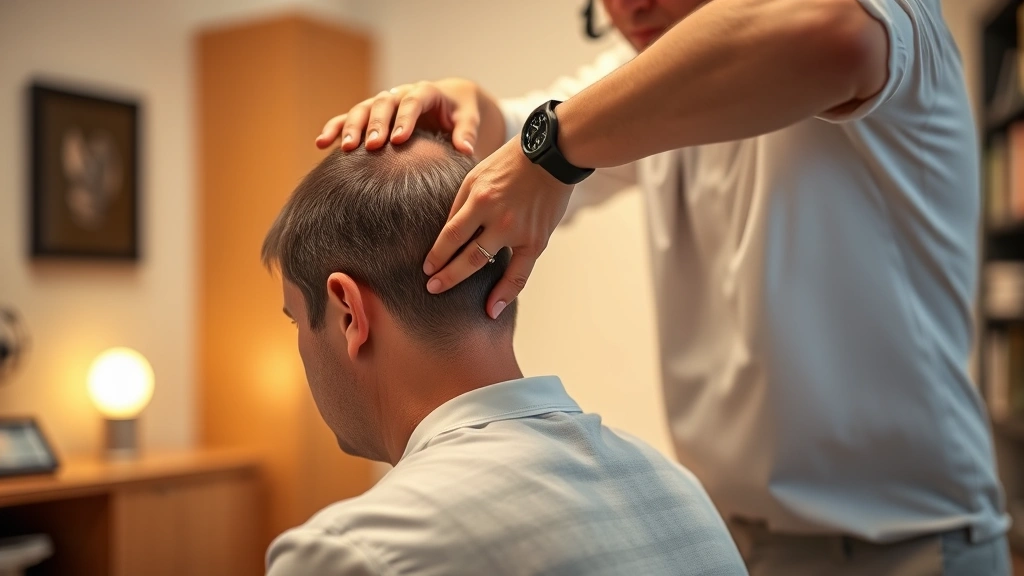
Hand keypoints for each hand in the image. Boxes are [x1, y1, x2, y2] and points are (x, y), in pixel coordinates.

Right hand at [315, 79, 483, 155]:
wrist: (449, 103)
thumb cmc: (460, 112)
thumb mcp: (469, 118)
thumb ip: (467, 132)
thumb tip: (466, 150)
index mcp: (425, 91)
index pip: (413, 101)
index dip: (404, 119)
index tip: (399, 140)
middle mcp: (400, 93)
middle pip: (383, 104)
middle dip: (376, 124)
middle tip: (373, 146)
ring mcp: (383, 103)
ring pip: (362, 109)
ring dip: (352, 126)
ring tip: (345, 148)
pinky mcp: (371, 114)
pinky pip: (348, 118)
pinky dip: (335, 127)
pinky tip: (321, 143)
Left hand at [422, 138, 574, 318]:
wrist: (551, 156)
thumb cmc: (509, 163)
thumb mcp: (477, 175)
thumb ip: (461, 205)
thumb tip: (447, 236)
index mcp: (480, 199)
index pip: (451, 235)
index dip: (436, 255)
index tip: (426, 269)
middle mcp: (498, 219)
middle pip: (465, 256)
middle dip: (445, 275)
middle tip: (430, 288)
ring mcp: (519, 232)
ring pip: (487, 266)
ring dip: (464, 282)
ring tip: (448, 297)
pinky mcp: (537, 241)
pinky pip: (519, 274)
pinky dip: (505, 294)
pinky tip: (493, 308)